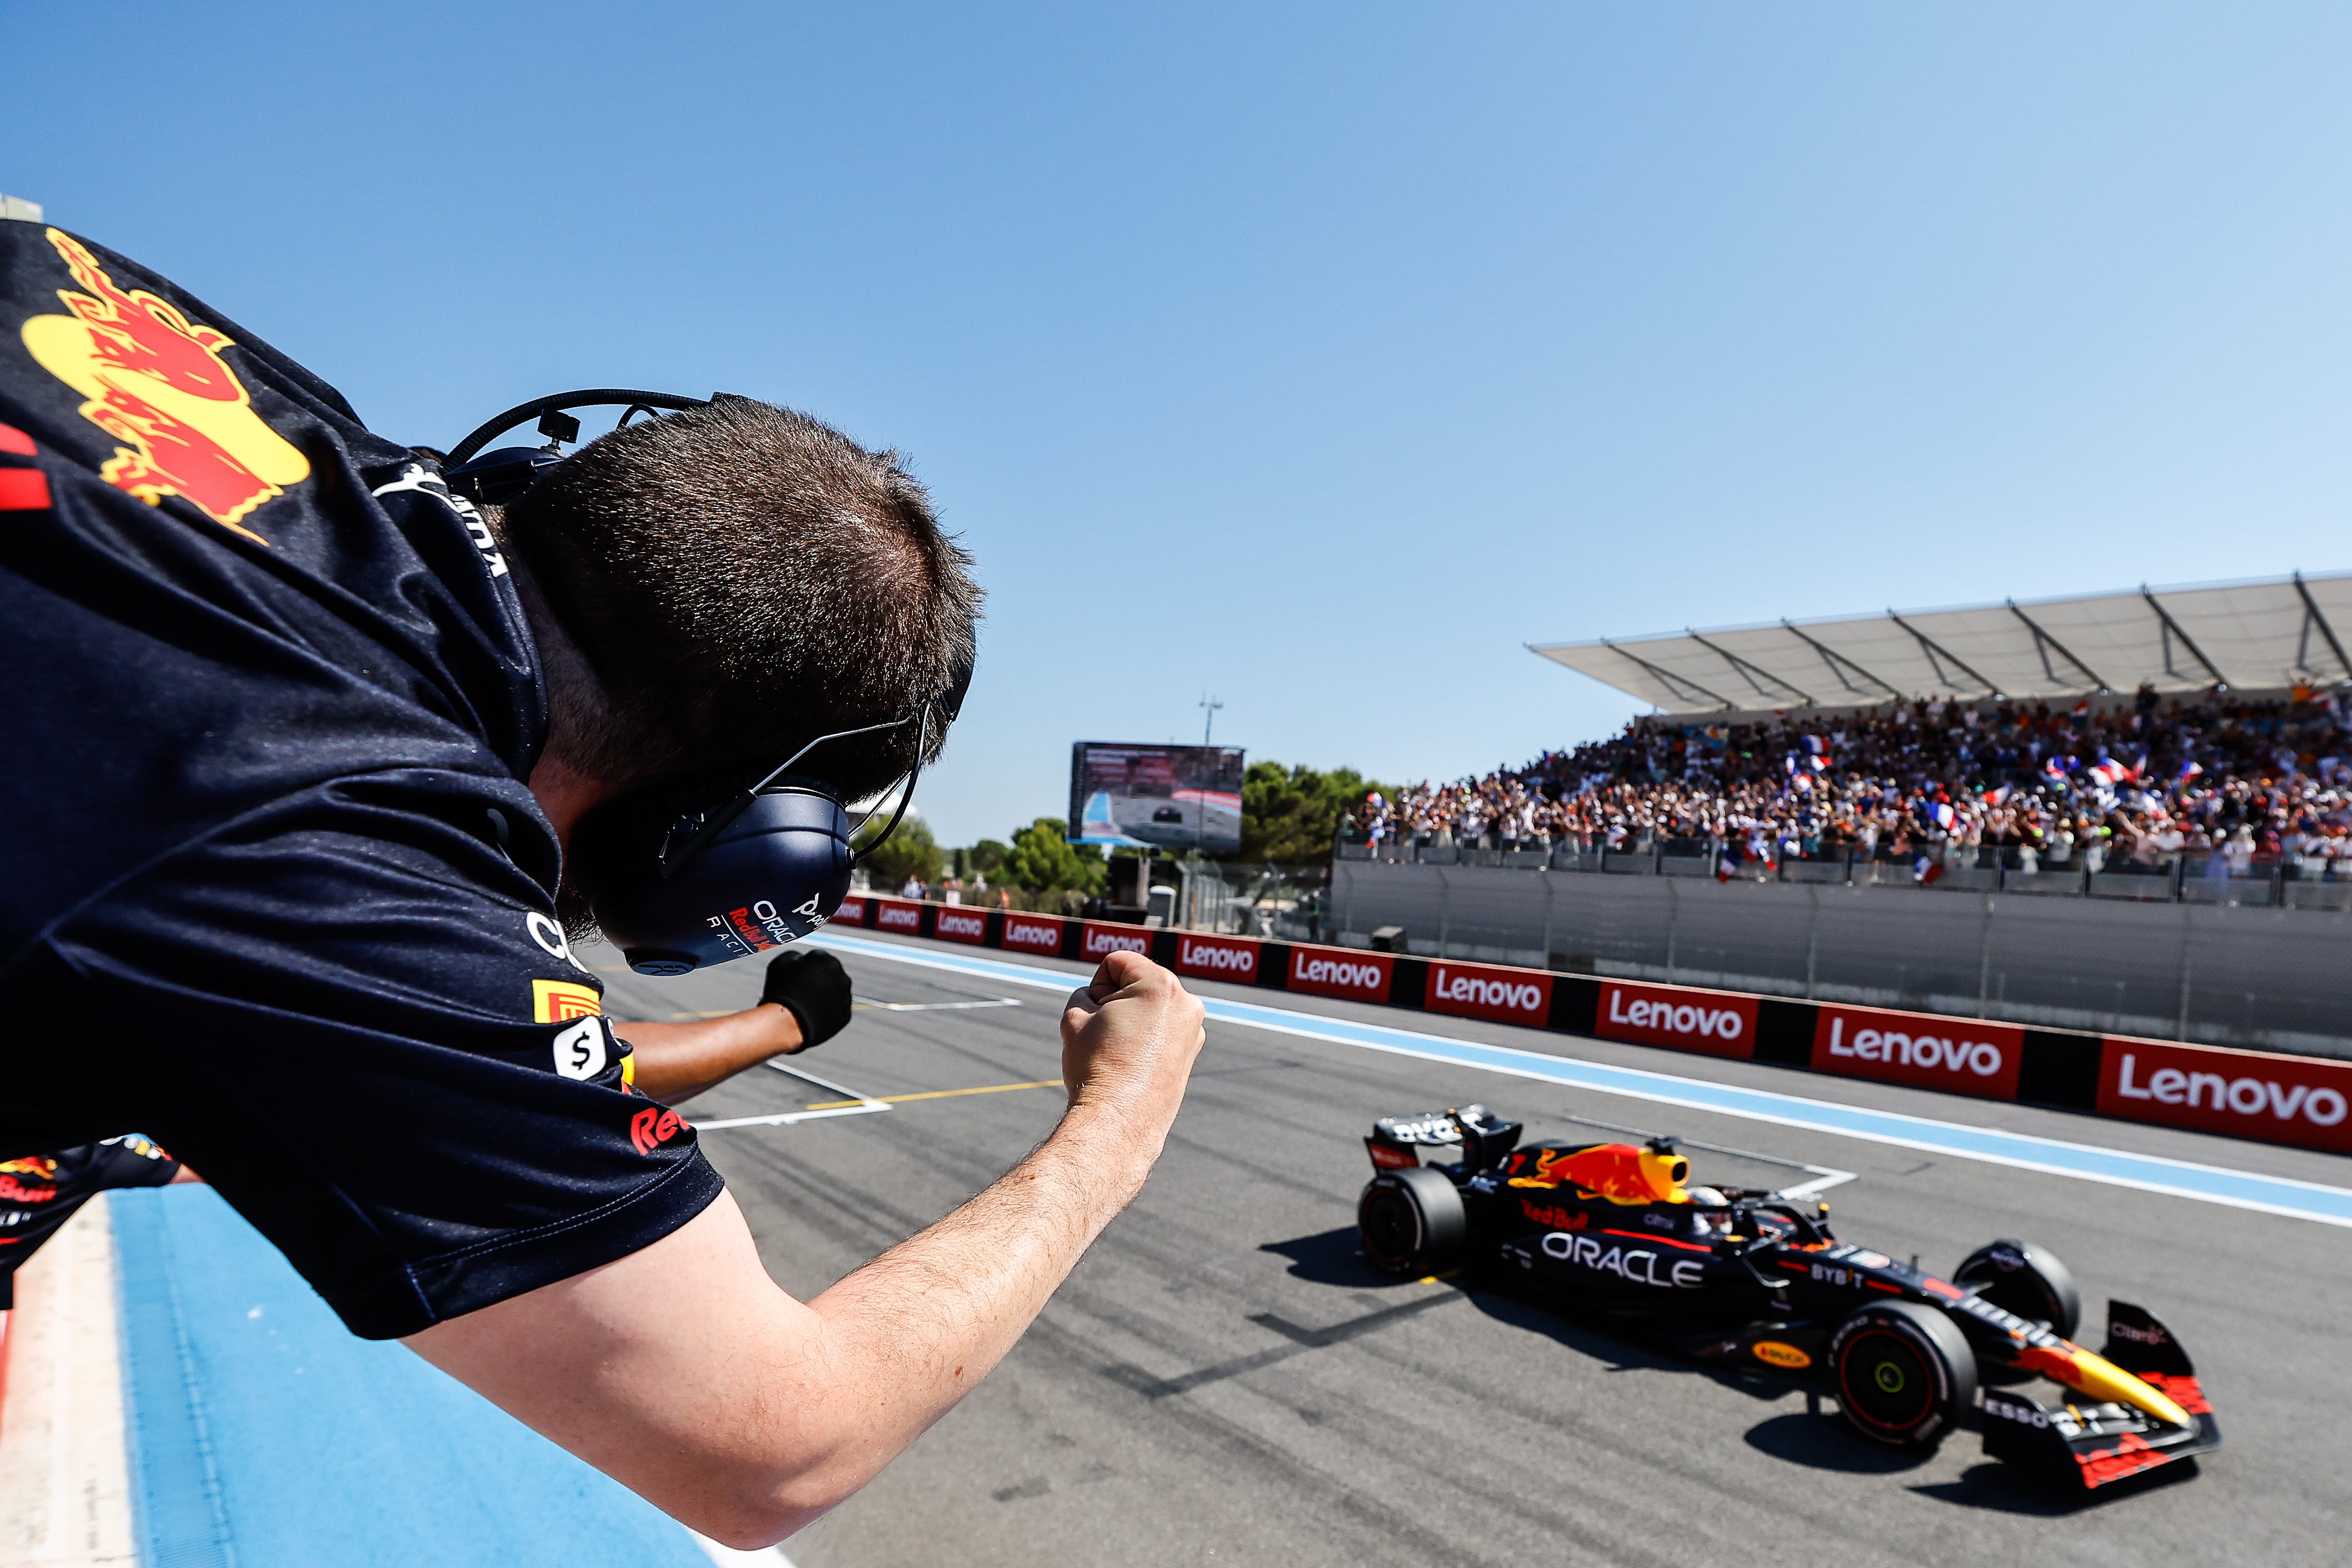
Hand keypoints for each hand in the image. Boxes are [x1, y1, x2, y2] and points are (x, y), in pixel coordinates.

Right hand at [761, 948, 852, 1051]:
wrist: (789, 1023)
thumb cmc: (783, 991)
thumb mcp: (782, 962)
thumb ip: (795, 955)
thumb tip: (800, 959)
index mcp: (830, 962)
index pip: (818, 958)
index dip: (804, 966)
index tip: (796, 975)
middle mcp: (843, 979)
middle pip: (828, 975)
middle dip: (817, 979)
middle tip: (801, 991)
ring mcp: (846, 999)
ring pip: (834, 992)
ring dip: (823, 994)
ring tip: (805, 1004)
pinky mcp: (845, 1017)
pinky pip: (836, 1009)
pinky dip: (826, 1010)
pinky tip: (812, 1014)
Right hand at [1058, 950, 1203, 1137]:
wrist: (1118, 1121)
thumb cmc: (1095, 1065)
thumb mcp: (1075, 1016)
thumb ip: (1087, 993)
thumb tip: (1104, 999)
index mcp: (1161, 985)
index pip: (1117, 962)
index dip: (1095, 986)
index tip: (1094, 1017)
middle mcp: (1186, 1002)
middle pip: (1137, 983)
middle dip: (1115, 1000)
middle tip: (1104, 1034)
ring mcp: (1193, 1029)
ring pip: (1148, 1008)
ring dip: (1129, 1019)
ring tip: (1118, 1051)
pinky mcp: (1191, 1052)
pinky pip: (1161, 1031)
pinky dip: (1145, 1039)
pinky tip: (1131, 1063)